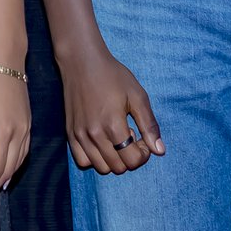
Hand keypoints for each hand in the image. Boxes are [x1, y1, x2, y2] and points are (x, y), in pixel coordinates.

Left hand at [0, 63, 31, 210]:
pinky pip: (24, 152)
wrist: (7, 58)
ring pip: (19, 162)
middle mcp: (20, 133)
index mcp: (4, 131)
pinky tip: (8, 171)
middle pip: (8, 169)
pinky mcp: (29, 122)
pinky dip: (15, 166)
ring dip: (5, 179)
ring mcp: (27, 128)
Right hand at [57, 43, 164, 174]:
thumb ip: (149, 125)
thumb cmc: (112, 75)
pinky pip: (82, 161)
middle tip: (130, 136)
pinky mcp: (70, 134)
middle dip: (130, 157)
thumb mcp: (137, 96)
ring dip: (114, 159)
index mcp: (113, 125)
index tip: (142, 138)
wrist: (82, 62)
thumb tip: (159, 151)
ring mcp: (80, 136)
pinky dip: (94, 159)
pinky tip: (101, 143)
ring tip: (115, 139)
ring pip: (101, 168)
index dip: (143, 154)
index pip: (132, 160)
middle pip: (118, 168)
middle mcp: (94, 134)